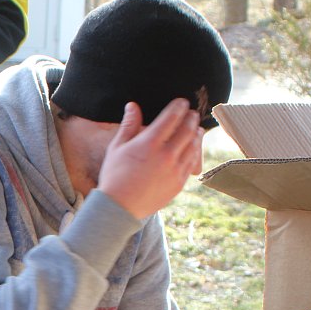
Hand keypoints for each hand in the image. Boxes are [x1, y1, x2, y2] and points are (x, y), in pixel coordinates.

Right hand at [96, 99, 203, 220]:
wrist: (119, 208)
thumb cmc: (114, 176)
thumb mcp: (117, 148)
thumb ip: (128, 125)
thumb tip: (133, 106)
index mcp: (149, 143)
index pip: (171, 117)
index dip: (179, 106)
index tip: (182, 102)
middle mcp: (165, 155)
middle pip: (187, 129)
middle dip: (191, 117)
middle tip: (192, 112)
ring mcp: (174, 170)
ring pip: (193, 146)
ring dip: (196, 133)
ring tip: (196, 128)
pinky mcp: (178, 183)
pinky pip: (191, 163)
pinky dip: (194, 152)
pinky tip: (192, 148)